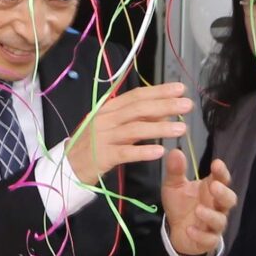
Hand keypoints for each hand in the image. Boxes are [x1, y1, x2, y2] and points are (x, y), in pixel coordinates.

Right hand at [62, 82, 193, 184]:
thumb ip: (137, 120)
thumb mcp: (113, 127)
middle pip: (138, 109)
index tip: (180, 88)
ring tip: (182, 129)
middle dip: (165, 105)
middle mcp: (105, 119)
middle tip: (187, 105)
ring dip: (160, 128)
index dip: (159, 91)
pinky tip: (160, 152)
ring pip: (135, 130)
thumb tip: (164, 113)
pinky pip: (126, 153)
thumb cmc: (93, 144)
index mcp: (108, 109)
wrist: (68, 166)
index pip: (136, 96)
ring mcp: (102, 137)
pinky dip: (143, 152)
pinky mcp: (102, 156)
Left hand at [161, 152, 236, 255]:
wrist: (175, 230)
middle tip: (213, 186)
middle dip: (223, 193)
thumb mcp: (173, 185)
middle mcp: (217, 206)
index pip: (222, 179)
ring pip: (221, 220)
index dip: (222, 172)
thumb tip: (175, 151)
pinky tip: (189, 229)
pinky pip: (209, 239)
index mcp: (211, 189)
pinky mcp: (208, 240)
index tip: (216, 163)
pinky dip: (200, 235)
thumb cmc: (180, 204)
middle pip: (229, 200)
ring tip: (198, 209)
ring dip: (211, 215)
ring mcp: (214, 224)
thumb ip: (175, 170)